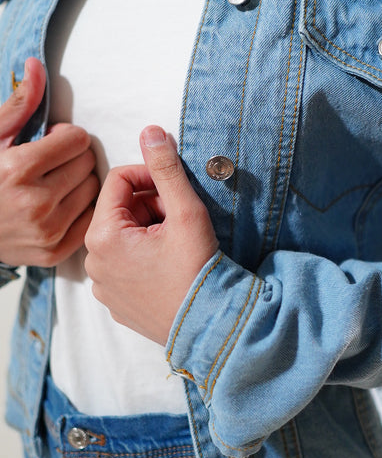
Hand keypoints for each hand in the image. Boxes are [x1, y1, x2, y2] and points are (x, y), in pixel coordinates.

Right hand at [0, 57, 98, 266]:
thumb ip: (20, 104)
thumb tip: (37, 64)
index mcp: (17, 169)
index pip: (76, 139)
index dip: (63, 137)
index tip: (47, 143)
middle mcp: (35, 203)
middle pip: (87, 164)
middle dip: (72, 159)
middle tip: (50, 165)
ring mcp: (47, 231)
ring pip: (93, 190)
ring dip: (78, 183)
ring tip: (52, 185)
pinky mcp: (55, 251)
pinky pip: (91, 218)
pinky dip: (80, 210)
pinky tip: (58, 206)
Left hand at [84, 125, 218, 344]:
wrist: (211, 326)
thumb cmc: (198, 269)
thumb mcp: (185, 211)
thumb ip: (166, 168)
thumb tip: (150, 132)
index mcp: (103, 236)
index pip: (118, 181)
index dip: (150, 176)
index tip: (176, 187)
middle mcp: (93, 263)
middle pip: (120, 211)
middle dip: (152, 206)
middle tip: (182, 219)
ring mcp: (104, 288)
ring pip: (123, 239)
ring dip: (150, 231)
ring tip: (179, 243)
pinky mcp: (117, 305)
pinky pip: (125, 267)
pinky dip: (146, 258)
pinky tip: (171, 266)